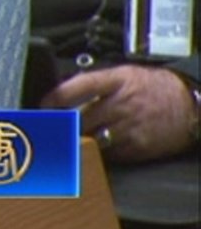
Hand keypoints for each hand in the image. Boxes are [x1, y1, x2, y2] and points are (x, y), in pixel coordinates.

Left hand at [41, 64, 193, 162]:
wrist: (190, 105)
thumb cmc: (152, 87)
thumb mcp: (124, 75)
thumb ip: (95, 84)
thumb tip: (62, 94)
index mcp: (115, 81)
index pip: (78, 87)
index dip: (55, 98)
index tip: (42, 107)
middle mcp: (121, 104)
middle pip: (80, 119)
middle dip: (61, 126)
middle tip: (46, 130)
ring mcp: (129, 128)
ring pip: (91, 138)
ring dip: (76, 141)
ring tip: (63, 143)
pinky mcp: (137, 147)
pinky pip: (108, 153)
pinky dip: (97, 152)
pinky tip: (91, 149)